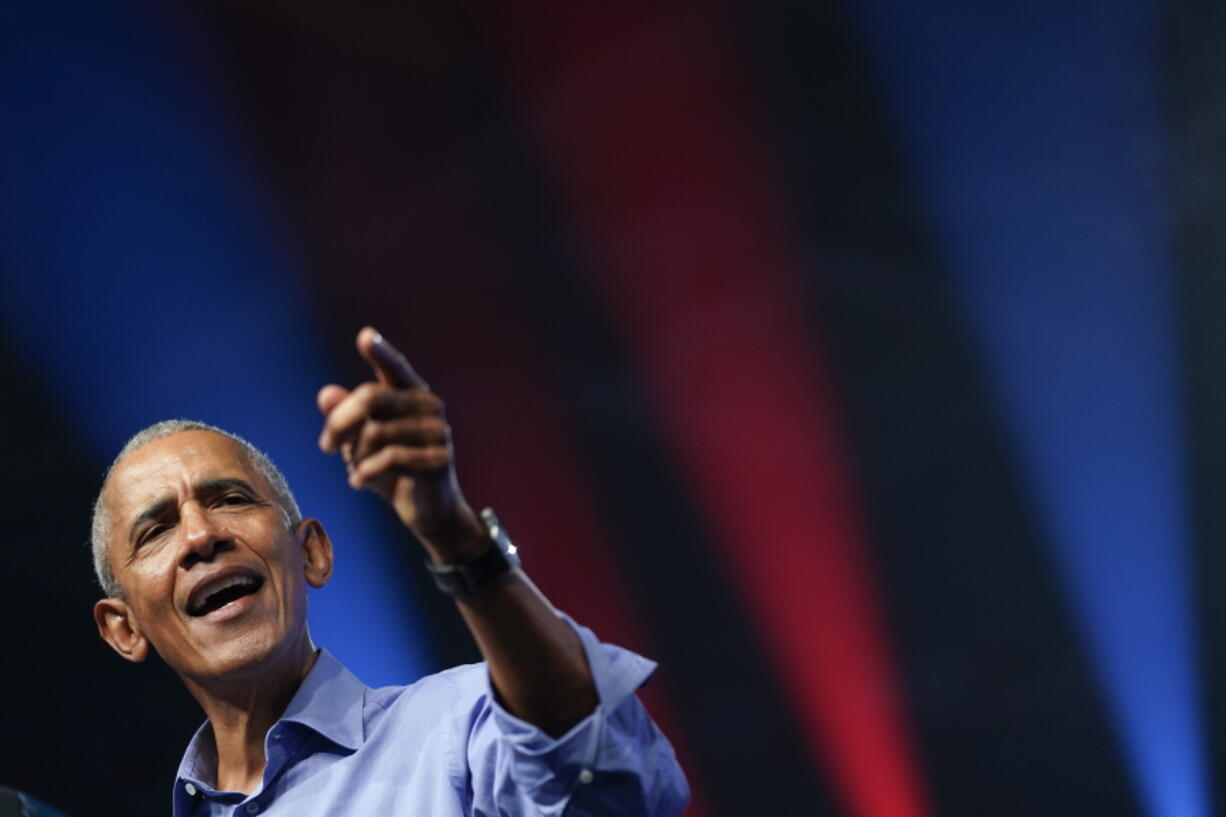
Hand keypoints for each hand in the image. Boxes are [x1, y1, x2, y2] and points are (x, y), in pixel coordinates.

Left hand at [317, 327, 482, 558]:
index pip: (395, 367)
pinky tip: (358, 483)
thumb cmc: (393, 469)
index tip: (365, 336)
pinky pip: (390, 458)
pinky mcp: (440, 459)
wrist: (427, 510)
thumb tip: (325, 394)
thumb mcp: (362, 442)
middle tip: (324, 445)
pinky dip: (366, 472)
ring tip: (356, 470)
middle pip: (371, 396)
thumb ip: (346, 417)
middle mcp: (428, 406)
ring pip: (376, 433)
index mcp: (411, 394)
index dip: (380, 351)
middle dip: (340, 421)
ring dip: (355, 456)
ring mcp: (438, 432)